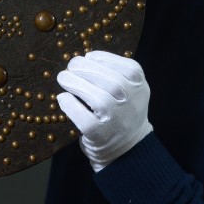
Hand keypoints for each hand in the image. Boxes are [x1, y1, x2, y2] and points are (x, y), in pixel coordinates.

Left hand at [56, 51, 152, 171]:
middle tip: (71, 65)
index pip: (123, 67)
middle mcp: (130, 102)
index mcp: (139, 86)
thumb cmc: (124, 111)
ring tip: (63, 77)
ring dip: (75, 83)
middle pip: (108, 80)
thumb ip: (117, 72)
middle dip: (85, 68)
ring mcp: (116, 119)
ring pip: (96, 98)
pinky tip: (64, 98)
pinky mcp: (99, 134)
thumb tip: (87, 58)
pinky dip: (70, 105)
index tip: (88, 56)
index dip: (103, 59)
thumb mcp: (132, 89)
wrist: (130, 147)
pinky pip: (82, 117)